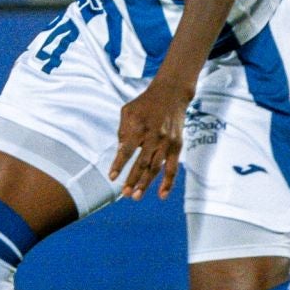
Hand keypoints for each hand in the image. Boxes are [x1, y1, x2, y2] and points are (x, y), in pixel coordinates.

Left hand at [110, 75, 192, 199]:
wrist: (171, 94)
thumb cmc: (144, 103)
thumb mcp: (127, 111)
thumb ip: (123, 131)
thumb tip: (121, 152)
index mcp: (139, 127)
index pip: (127, 150)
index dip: (119, 164)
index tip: (112, 177)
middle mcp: (154, 136)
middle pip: (142, 163)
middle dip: (132, 179)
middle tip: (124, 193)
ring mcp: (167, 142)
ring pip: (156, 168)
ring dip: (146, 184)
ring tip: (136, 196)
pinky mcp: (177, 146)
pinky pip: (173, 168)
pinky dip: (168, 182)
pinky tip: (162, 195)